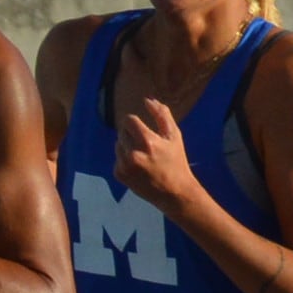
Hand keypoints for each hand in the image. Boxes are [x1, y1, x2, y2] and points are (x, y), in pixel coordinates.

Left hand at [115, 93, 201, 216]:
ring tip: (143, 157)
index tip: (144, 130)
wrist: (174, 192)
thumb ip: (162, 115)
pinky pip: (117, 158)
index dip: (136, 123)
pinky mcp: (119, 174)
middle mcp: (133, 153)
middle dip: (132, 135)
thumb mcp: (174, 136)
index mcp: (147, 141)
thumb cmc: (176, 161)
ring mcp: (124, 165)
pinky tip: (138, 168)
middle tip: (146, 146)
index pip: (129, 120)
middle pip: (122, 132)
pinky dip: (125, 160)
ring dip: (127, 147)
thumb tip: (148, 99)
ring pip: (118, 144)